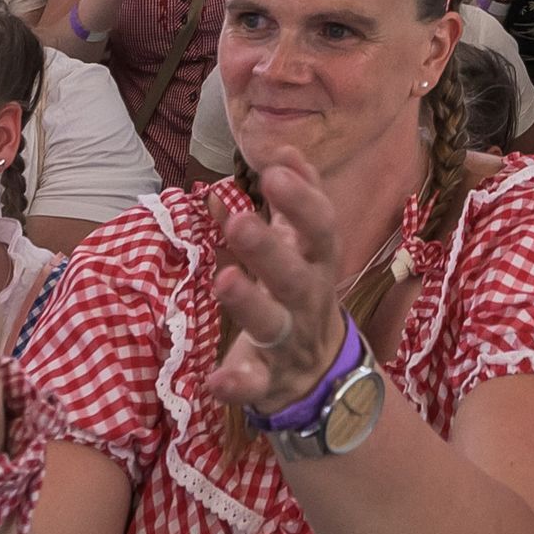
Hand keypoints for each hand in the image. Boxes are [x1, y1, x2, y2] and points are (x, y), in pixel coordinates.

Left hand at [209, 149, 358, 419]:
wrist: (321, 372)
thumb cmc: (302, 291)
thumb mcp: (304, 246)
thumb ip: (292, 201)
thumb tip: (280, 148)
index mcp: (318, 263)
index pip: (320, 228)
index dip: (302, 199)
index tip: (274, 169)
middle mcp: (309, 301)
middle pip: (294, 275)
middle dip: (268, 249)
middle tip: (237, 222)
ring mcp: (290, 343)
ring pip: (273, 325)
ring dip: (250, 303)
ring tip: (224, 281)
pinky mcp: (268, 382)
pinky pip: (253, 385)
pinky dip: (235, 385)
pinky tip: (212, 381)